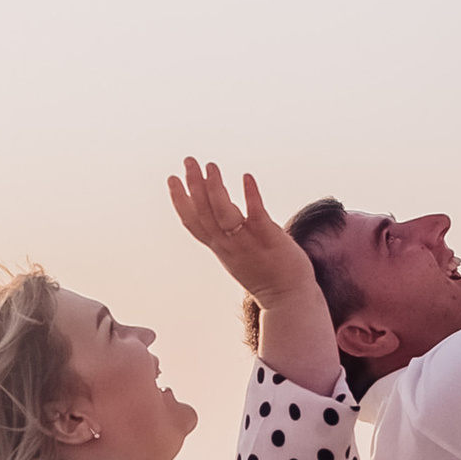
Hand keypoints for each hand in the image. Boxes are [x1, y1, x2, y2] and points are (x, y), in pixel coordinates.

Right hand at [166, 157, 302, 297]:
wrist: (288, 299)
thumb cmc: (266, 274)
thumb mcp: (238, 252)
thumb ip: (228, 230)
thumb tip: (223, 203)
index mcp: (220, 248)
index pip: (193, 223)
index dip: (180, 200)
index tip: (172, 179)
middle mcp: (229, 245)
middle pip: (204, 213)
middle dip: (194, 185)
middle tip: (189, 160)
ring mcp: (248, 243)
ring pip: (224, 213)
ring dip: (215, 188)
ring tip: (211, 165)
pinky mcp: (269, 239)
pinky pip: (256, 215)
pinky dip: (250, 195)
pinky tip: (246, 177)